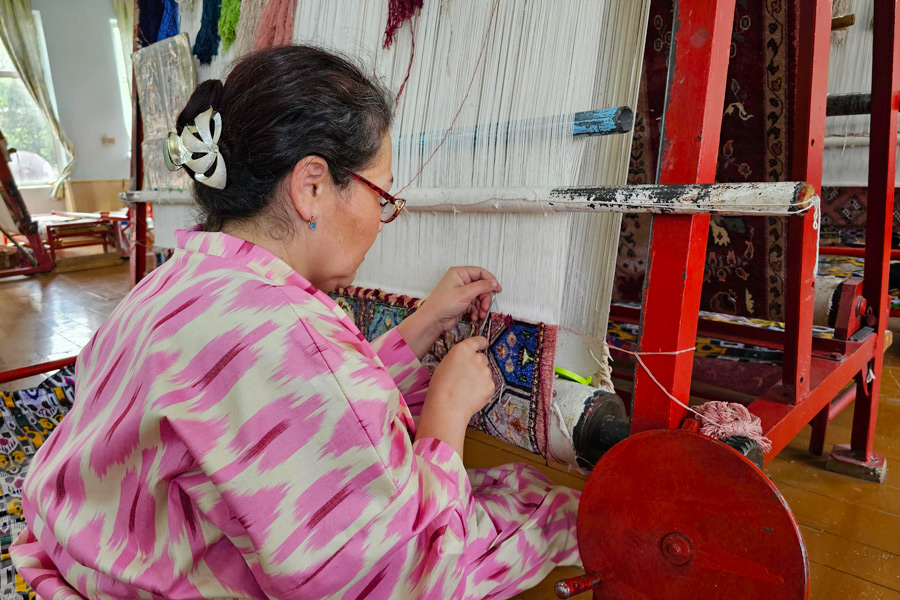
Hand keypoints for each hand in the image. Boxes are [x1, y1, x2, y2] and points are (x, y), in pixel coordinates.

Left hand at [397, 267, 500, 359]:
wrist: (433, 321)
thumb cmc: (443, 304)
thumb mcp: (465, 293)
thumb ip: (482, 286)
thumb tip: (494, 282)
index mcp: (459, 273)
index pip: (480, 272)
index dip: (490, 280)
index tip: (497, 289)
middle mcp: (461, 281)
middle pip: (481, 286)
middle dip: (485, 298)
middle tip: (485, 306)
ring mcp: (462, 293)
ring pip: (479, 297)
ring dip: (482, 306)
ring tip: (481, 314)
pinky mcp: (462, 303)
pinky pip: (474, 305)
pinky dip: (476, 311)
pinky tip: (474, 317)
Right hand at [415, 337, 495, 458]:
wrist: (447, 406)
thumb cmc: (440, 387)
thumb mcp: (445, 365)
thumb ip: (459, 360)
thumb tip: (466, 363)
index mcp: (463, 350)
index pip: (477, 341)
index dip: (482, 343)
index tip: (485, 343)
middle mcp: (476, 358)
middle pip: (482, 358)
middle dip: (477, 365)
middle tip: (467, 377)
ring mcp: (485, 372)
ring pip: (485, 373)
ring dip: (480, 378)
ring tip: (466, 389)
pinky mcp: (490, 385)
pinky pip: (488, 385)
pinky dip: (483, 390)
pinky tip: (471, 395)